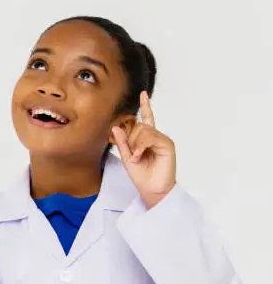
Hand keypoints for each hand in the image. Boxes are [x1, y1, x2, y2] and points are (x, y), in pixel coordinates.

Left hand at [111, 91, 175, 208]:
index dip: (145, 105)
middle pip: (139, 126)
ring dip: (136, 144)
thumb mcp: (126, 157)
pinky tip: (140, 155)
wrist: (151, 189)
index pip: (146, 118)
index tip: (143, 94)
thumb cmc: (141, 175)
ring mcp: (162, 140)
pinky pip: (151, 137)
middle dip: (131, 139)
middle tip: (133, 154)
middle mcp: (156, 137)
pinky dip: (141, 146)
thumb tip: (115, 126)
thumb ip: (122, 142)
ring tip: (137, 157)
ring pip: (144, 130)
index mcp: (147, 139)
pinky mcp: (167, 145)